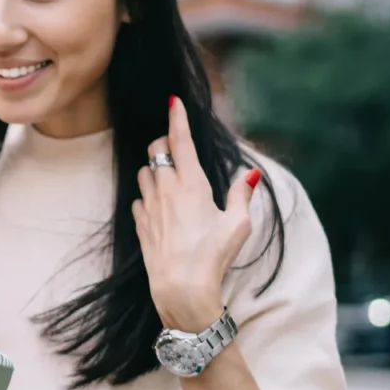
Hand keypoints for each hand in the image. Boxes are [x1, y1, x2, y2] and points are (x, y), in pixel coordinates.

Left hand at [133, 95, 261, 332]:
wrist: (181, 288)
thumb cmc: (213, 256)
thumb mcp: (238, 224)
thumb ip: (241, 195)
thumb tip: (251, 174)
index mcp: (191, 184)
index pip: (180, 140)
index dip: (177, 117)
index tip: (174, 101)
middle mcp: (165, 190)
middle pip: (155, 150)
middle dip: (164, 142)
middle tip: (177, 148)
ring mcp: (148, 207)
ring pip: (144, 173)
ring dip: (154, 169)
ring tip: (171, 180)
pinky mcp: (140, 225)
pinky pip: (138, 200)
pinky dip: (147, 197)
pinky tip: (160, 208)